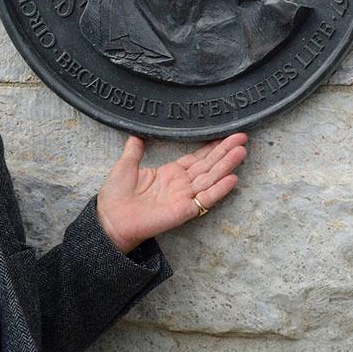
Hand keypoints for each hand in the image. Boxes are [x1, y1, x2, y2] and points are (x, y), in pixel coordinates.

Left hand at [97, 133, 247, 253]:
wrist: (110, 219)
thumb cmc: (115, 195)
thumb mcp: (126, 166)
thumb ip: (134, 150)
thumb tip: (136, 133)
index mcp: (169, 173)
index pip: (196, 158)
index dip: (211, 147)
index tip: (225, 135)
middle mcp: (180, 184)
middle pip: (208, 166)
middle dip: (225, 152)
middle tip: (242, 137)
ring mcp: (184, 197)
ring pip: (210, 178)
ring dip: (226, 165)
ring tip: (242, 151)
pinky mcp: (184, 210)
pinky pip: (205, 199)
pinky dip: (219, 189)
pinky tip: (232, 178)